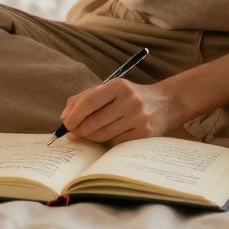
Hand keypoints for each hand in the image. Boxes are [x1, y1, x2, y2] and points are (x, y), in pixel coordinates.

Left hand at [59, 79, 183, 144]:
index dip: (74, 115)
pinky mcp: (144, 134)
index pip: (89, 101)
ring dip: (89, 138)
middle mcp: (130, 101)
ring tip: (84, 135)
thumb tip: (64, 116)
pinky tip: (104, 138)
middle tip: (71, 134)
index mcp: (119, 85)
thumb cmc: (129, 96)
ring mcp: (138, 118)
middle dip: (78, 130)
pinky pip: (116, 143)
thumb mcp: (109, 89)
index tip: (65, 124)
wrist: (165, 103)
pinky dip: (105, 143)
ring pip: (103, 135)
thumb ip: (84, 98)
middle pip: (94, 121)